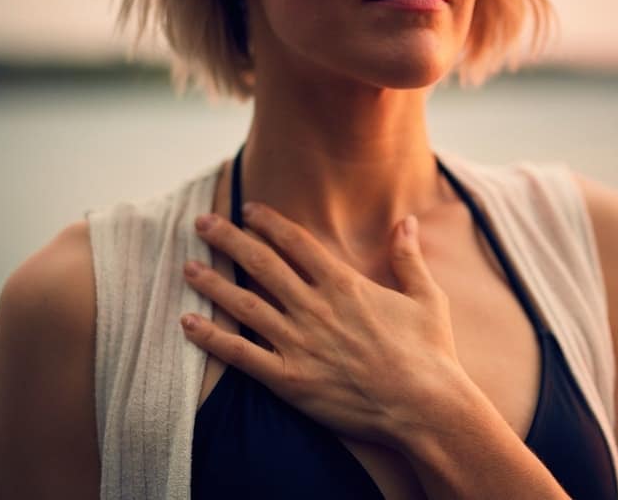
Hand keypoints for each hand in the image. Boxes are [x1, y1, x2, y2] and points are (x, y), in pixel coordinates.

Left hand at [181, 203, 464, 444]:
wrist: (426, 407)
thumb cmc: (430, 352)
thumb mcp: (426, 296)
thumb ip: (408, 256)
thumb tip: (406, 220)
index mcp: (344, 284)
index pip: (295, 242)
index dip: (268, 222)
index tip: (247, 208)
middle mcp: (315, 307)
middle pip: (261, 263)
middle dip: (229, 239)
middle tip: (202, 223)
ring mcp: (299, 343)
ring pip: (245, 304)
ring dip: (213, 283)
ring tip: (188, 267)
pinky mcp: (290, 379)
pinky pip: (242, 355)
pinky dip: (212, 338)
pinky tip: (188, 323)